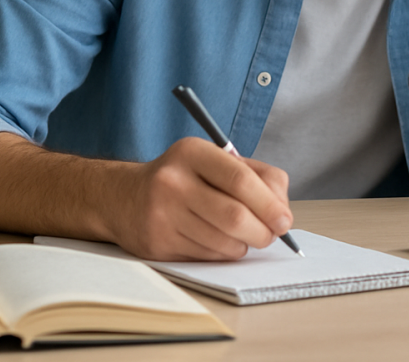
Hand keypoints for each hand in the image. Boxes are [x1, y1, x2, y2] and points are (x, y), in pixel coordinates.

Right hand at [108, 137, 292, 260]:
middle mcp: (173, 181)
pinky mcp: (158, 243)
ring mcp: (162, 214)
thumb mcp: (215, 161)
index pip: (240, 179)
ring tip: (242, 235)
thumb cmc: (184, 178)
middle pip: (234, 216)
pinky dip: (224, 253)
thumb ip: (257, 176)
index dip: (269, 204)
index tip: (285, 220)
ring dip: (244, 244)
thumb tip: (283, 213)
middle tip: (271, 235)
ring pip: (224, 242)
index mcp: (192, 152)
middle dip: (263, 232)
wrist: (124, 197)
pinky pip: (208, 256)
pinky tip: (217, 240)